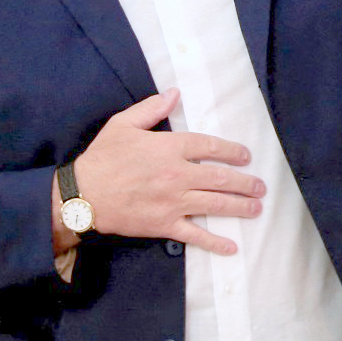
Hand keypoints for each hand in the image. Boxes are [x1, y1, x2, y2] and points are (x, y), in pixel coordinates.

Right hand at [63, 89, 265, 255]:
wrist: (80, 196)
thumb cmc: (102, 158)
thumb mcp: (123, 125)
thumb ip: (151, 109)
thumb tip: (174, 93)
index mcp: (169, 148)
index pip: (211, 147)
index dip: (233, 151)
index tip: (245, 156)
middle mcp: (177, 175)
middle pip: (220, 178)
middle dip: (245, 182)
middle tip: (260, 186)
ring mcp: (173, 202)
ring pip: (215, 204)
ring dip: (240, 206)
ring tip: (257, 208)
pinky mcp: (164, 225)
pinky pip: (195, 235)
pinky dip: (215, 242)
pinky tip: (232, 246)